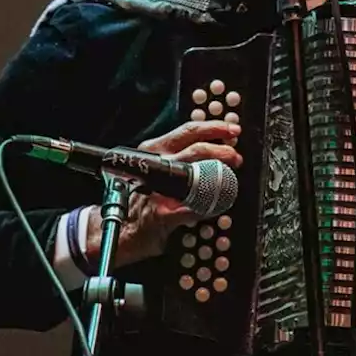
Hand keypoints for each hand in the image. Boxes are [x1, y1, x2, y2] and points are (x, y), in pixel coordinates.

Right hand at [98, 120, 242, 268]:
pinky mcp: (162, 213)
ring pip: (197, 173)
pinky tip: (216, 205)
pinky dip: (210, 206)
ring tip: (229, 178)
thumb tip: (214, 147)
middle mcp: (155, 164)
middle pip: (197, 149)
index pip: (188, 130)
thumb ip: (180, 156)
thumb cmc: (140, 196)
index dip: (215, 128)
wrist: (120, 227)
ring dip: (219, 175)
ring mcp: (158, 189)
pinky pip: (195, 207)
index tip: (233, 130)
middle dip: (222, 151)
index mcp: (155, 149)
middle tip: (236, 157)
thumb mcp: (157, 167)